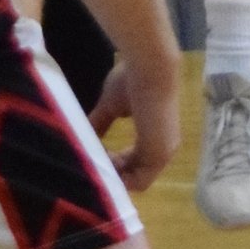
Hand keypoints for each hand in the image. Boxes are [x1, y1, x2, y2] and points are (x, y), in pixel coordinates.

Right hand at [94, 49, 179, 192]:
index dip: (116, 162)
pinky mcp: (160, 155)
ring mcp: (163, 153)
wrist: (149, 67)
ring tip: (98, 160)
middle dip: (114, 172)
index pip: (136, 161)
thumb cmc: (133, 80)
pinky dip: (122, 179)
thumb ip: (101, 123)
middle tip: (95, 161)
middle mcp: (163, 147)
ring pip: (137, 181)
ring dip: (116, 177)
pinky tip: (105, 161)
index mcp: (155, 135)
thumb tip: (86, 134)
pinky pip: (139, 181)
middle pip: (136, 174)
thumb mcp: (111, 106)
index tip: (98, 154)